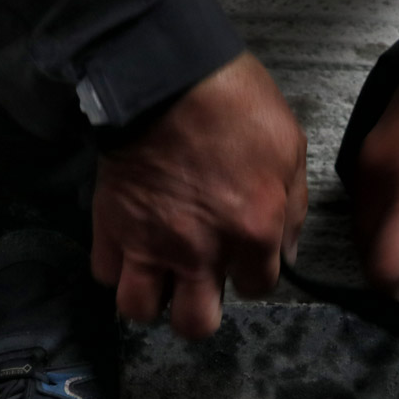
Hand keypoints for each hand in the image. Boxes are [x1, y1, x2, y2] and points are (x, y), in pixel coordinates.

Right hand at [91, 52, 307, 338]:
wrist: (164, 74)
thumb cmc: (235, 103)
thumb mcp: (289, 147)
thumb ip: (293, 208)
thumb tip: (286, 253)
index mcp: (253, 232)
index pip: (258, 288)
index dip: (252, 273)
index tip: (244, 254)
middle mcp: (200, 251)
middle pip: (195, 324)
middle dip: (199, 308)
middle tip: (199, 277)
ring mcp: (149, 243)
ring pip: (140, 310)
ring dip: (151, 297)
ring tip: (159, 272)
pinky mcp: (110, 225)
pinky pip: (105, 272)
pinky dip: (117, 265)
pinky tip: (130, 245)